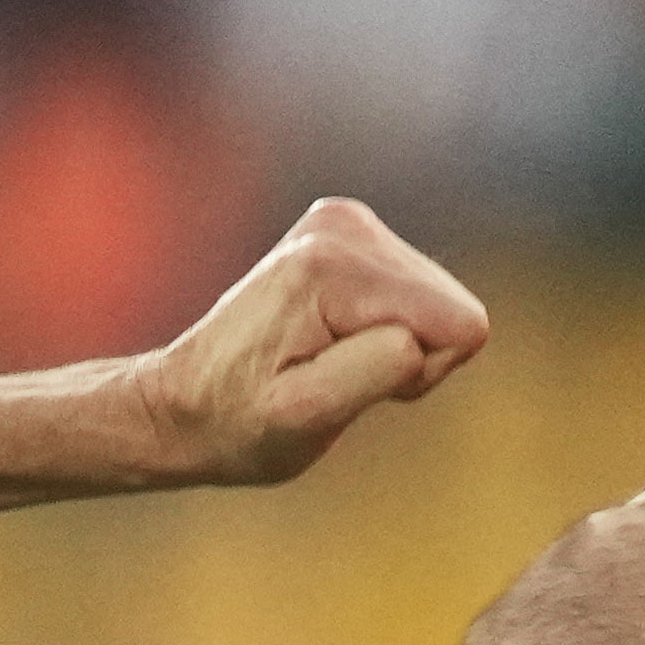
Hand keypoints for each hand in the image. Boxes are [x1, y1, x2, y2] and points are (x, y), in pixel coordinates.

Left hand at [129, 197, 493, 487]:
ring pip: (440, 300)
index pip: (460, 325)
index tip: (358, 387)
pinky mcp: (349, 231)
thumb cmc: (239, 423)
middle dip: (411, 355)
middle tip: (337, 377)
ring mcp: (347, 221)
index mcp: (333, 267)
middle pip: (453, 307)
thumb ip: (374, 370)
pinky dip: (387, 326)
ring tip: (329, 361)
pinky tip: (334, 341)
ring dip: (397, 344)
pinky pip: (419, 290)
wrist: (185, 401)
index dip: (423, 373)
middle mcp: (344, 224)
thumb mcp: (305, 417)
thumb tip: (421, 337)